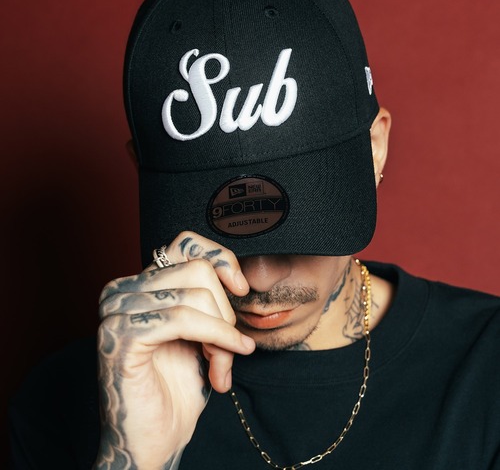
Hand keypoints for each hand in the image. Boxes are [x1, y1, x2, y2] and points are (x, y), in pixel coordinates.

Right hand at [94, 231, 254, 469]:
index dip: (220, 259)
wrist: (151, 441)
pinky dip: (216, 337)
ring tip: (221, 363)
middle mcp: (121, 290)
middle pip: (198, 270)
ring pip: (195, 295)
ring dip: (222, 332)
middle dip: (225, 312)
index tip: (241, 288)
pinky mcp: (121, 335)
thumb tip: (235, 276)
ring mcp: (116, 311)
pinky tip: (225, 361)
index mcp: (137, 284)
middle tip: (229, 349)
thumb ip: (206, 299)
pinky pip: (184, 319)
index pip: (185, 243)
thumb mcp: (198, 333)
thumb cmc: (173, 389)